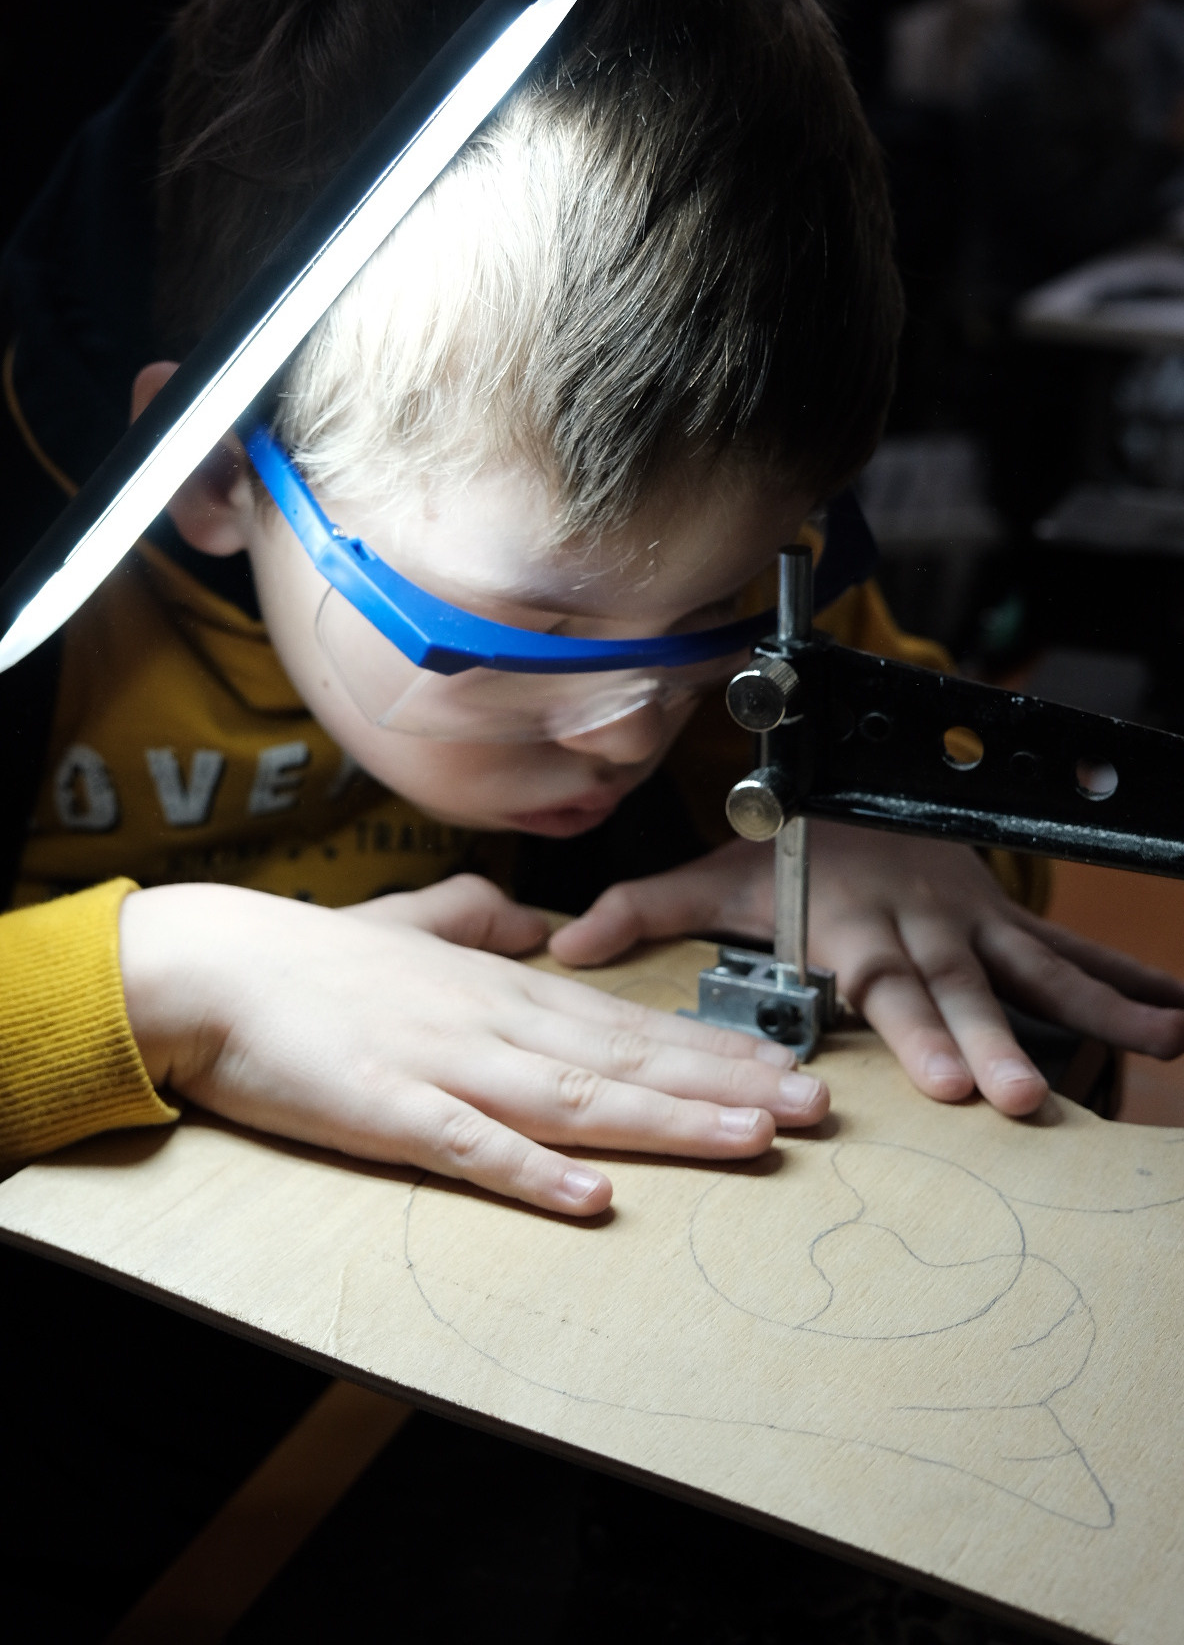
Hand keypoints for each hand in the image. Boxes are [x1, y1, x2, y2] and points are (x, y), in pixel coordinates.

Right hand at [119, 876, 827, 1216]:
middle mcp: (495, 1021)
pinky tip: (594, 1198)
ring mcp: (446, 1065)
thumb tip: (536, 925)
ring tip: (749, 1138)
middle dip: (725, 1082)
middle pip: (627, 1057)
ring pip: (575, 1097)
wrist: (215, 969)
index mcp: (504, 986)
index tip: (783, 1064)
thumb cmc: (314, 955)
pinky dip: (534, 1173)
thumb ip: (480, 919)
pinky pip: (471, 1147)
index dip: (710, 1046)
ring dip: (667, 1120)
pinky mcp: (389, 1111)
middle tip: (812, 1106)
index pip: (628, 1020)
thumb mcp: (413, 920)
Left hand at [549, 826, 1183, 1115]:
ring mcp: (970, 921)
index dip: (919, 1032)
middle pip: (963, 990)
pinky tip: (1171, 1008)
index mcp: (855, 925)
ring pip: (1034, 966)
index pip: (888, 988)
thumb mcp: (712, 870)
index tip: (949, 1082)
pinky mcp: (1000, 917)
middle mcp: (921, 927)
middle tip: (1025, 1099)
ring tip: (1159, 1038)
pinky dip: (1121, 976)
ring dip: (1095, 1006)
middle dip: (996, 1043)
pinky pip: (1067, 947)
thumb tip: (564, 948)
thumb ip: (644, 908)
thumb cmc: (784, 839)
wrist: (851, 777)